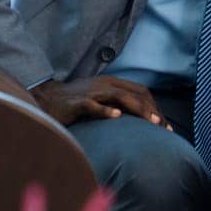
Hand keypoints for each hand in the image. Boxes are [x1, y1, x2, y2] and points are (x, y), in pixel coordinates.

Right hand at [31, 76, 172, 129]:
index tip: (165, 124)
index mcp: (112, 83)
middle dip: (153, 110)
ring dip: (139, 109)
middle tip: (164, 128)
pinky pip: (93, 106)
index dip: (155, 106)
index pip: (141, 92)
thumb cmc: (75, 102)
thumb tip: (138, 117)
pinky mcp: (77, 103)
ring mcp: (91, 93)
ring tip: (152, 122)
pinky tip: (117, 117)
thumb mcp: (100, 99)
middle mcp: (105, 85)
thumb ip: (117, 103)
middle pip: (136, 94)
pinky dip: (106, 110)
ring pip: (121, 97)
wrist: (45, 99)